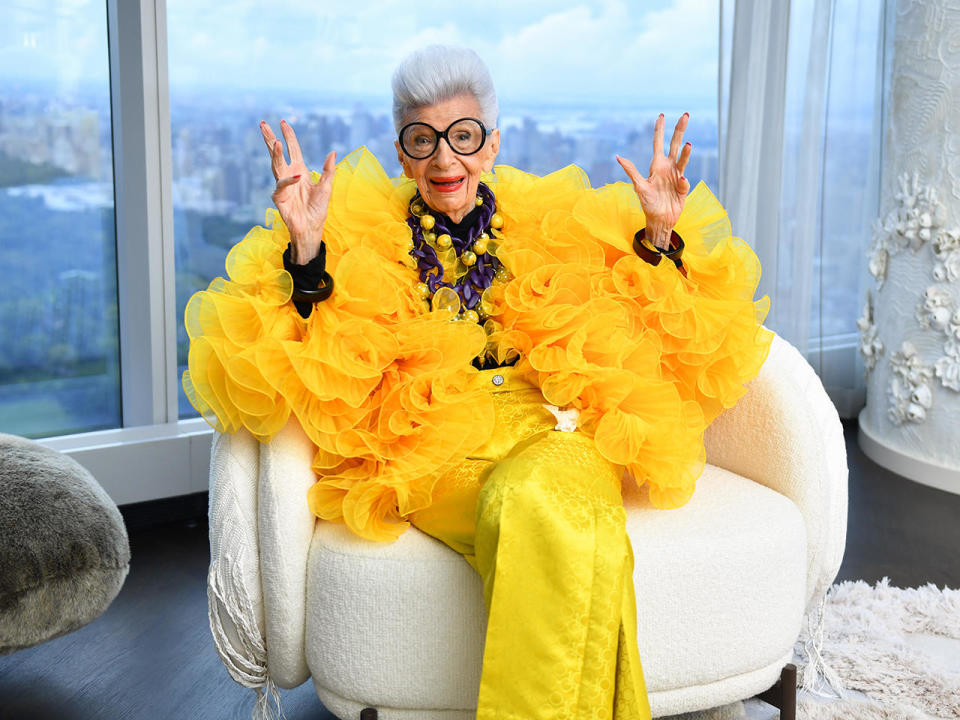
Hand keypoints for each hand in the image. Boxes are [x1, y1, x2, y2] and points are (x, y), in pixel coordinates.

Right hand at [260, 119, 335, 263]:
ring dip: (275, 154)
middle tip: (263, 124)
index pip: (293, 149)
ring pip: (276, 165)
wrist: (312, 228)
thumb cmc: (318, 209)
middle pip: (277, 153)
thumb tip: (333, 152)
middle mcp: (289, 175)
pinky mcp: (279, 197)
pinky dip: (290, 181)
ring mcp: (282, 185)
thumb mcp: (326, 187)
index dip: (288, 136)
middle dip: (270, 139)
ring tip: (275, 141)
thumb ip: (329, 170)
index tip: (283, 122)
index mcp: (299, 170)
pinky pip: (283, 185)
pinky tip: (297, 176)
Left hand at [616, 113, 691, 249]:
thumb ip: (631, 171)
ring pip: (683, 158)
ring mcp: (677, 176)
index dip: (659, 130)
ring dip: (686, 152)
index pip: (658, 143)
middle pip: (675, 144)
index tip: (661, 115)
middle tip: (686, 115)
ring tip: (688, 144)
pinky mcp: (684, 187)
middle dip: (680, 130)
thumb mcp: (639, 186)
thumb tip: (618, 157)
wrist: (659, 219)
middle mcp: (668, 167)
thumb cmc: (648, 203)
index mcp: (656, 165)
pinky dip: (683, 181)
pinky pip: (684, 181)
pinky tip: (680, 182)